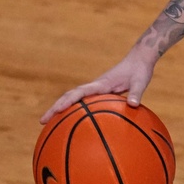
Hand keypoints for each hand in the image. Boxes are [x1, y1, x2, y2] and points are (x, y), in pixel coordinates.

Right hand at [41, 45, 158, 122]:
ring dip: (61, 108)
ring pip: (74, 99)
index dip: (68, 101)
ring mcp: (96, 88)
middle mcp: (95, 86)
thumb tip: (133, 105)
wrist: (139, 59)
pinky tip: (74, 121)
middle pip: (70, 96)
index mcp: (102, 84)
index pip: (80, 92)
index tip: (56, 110)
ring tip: (49, 124)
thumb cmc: (140, 70)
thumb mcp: (141, 81)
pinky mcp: (100, 91)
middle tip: (41, 121)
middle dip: (55, 108)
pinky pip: (84, 102)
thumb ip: (137, 92)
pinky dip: (75, 110)